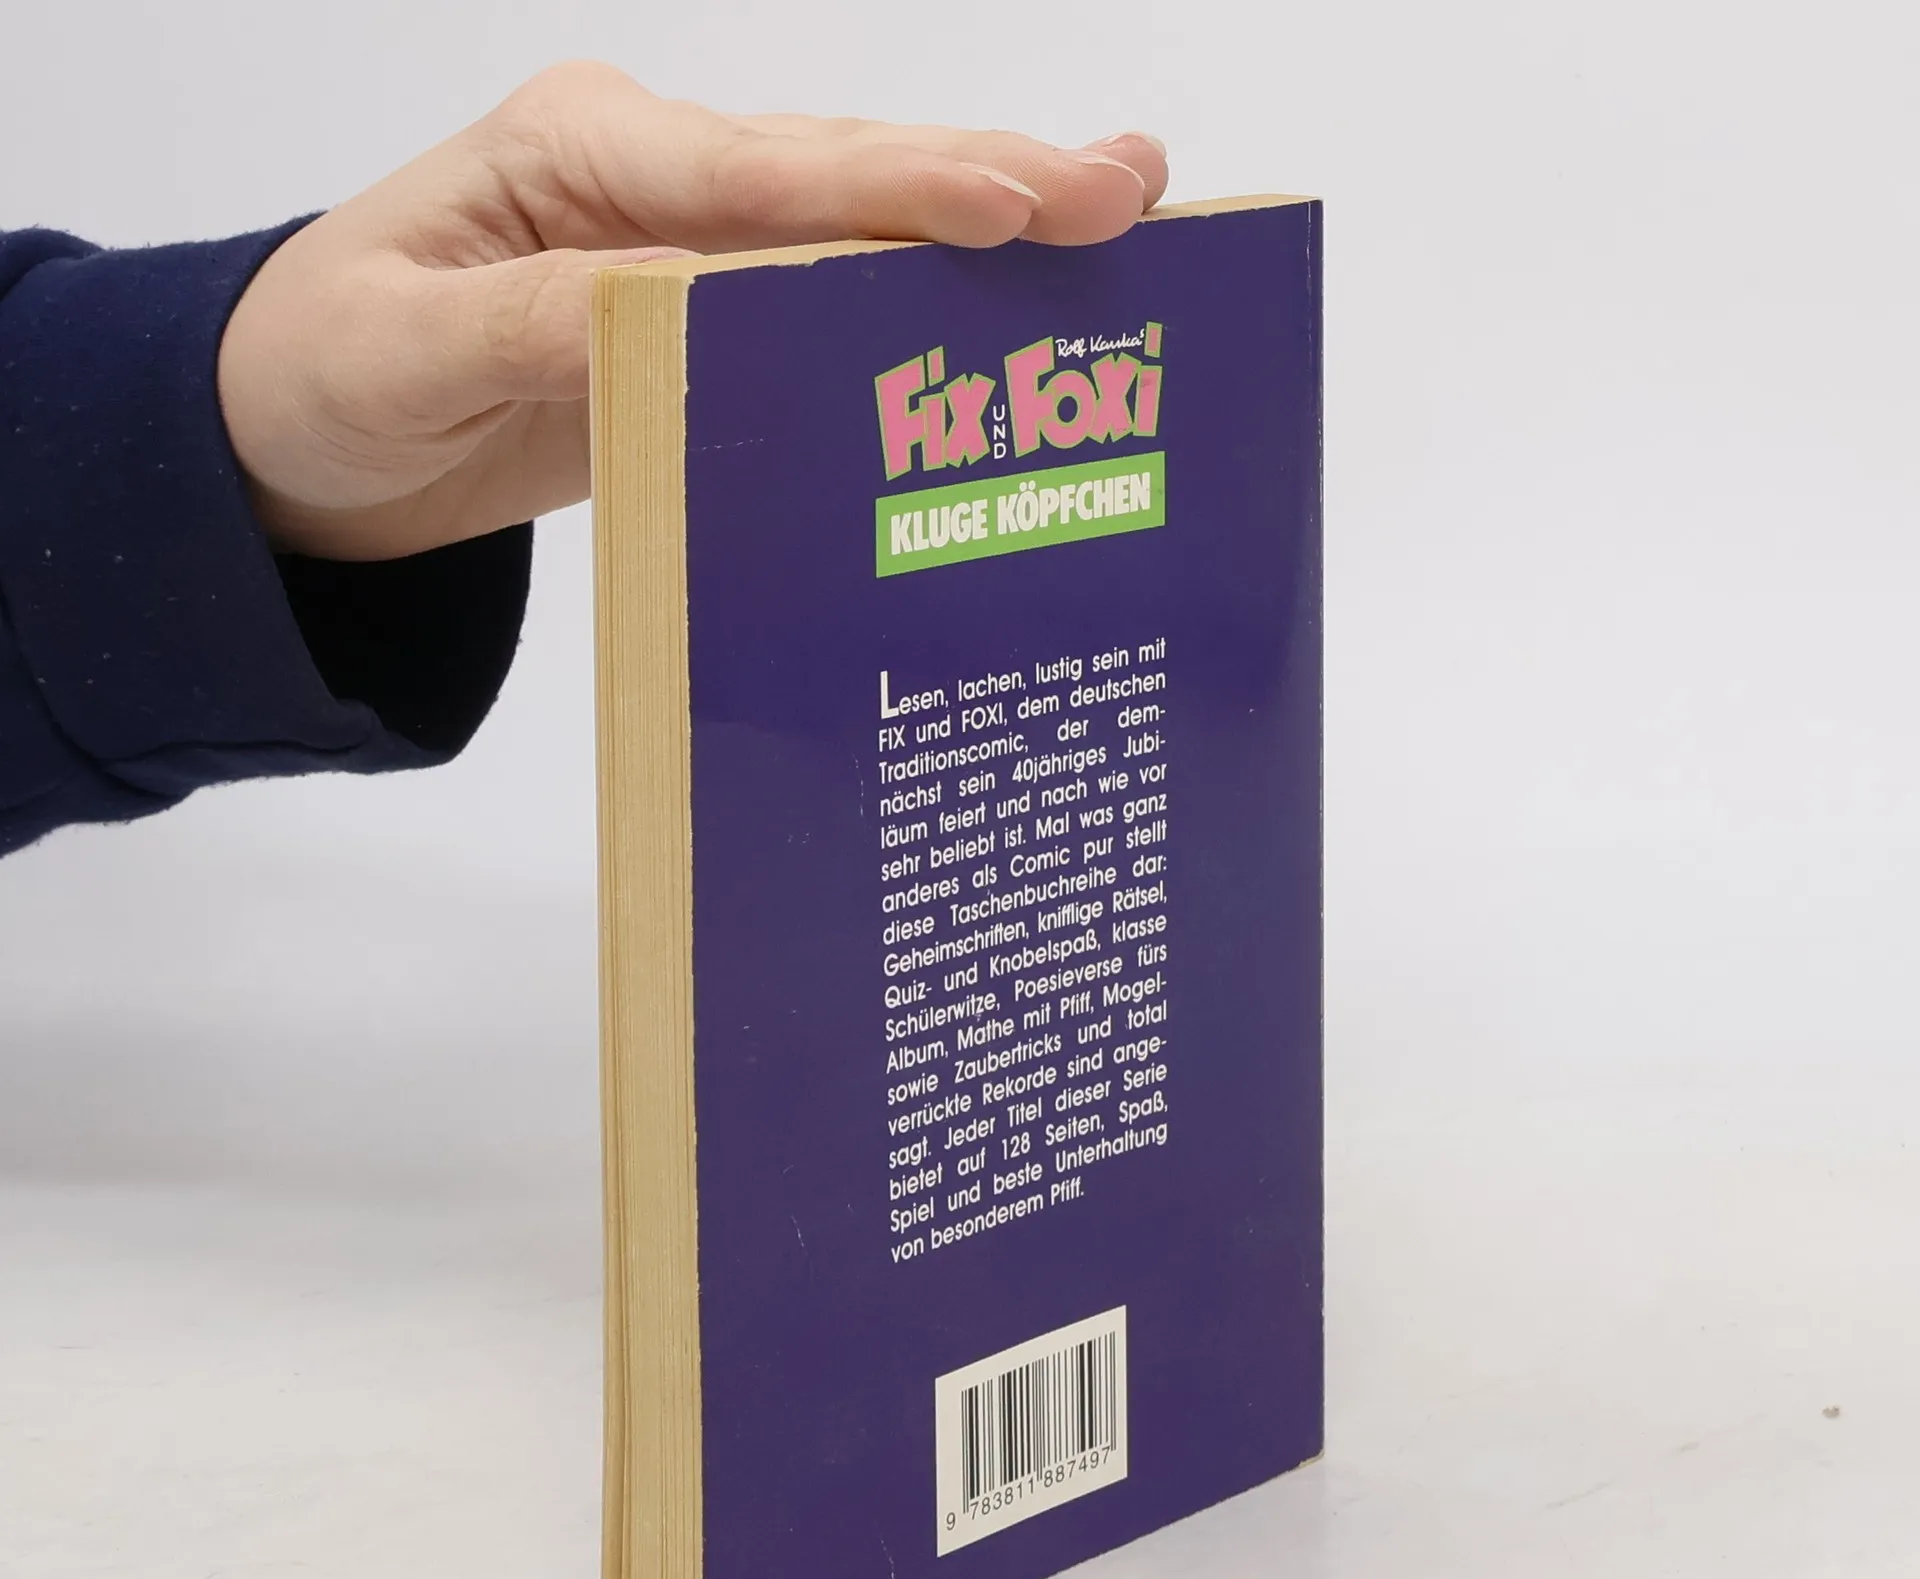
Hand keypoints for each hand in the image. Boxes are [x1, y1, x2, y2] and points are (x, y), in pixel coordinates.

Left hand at [216, 63, 1167, 562]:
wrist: (294, 443)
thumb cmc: (323, 373)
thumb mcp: (407, 350)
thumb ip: (542, 326)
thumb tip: (686, 313)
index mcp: (582, 151)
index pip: (761, 171)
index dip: (894, 193)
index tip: (1017, 203)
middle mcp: (653, 182)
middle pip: (842, 177)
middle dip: (988, 183)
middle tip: (1132, 191)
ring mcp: (686, 252)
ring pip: (855, 235)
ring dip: (983, 235)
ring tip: (1118, 223)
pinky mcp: (701, 330)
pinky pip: (825, 319)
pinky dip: (919, 318)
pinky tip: (1005, 328)